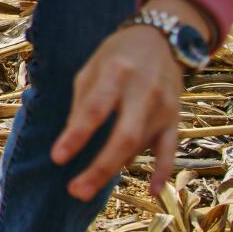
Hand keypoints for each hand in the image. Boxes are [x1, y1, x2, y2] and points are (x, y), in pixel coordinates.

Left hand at [51, 23, 188, 201]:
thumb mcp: (91, 69)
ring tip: (85, 188)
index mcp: (116, 73)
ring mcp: (163, 107)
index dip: (76, 135)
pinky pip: (170, 149)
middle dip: (100, 168)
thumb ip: (82, 104)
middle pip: (124, 136)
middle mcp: (144, 91)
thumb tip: (70, 142)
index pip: (95, 109)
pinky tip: (151, 191)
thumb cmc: (116, 56)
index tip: (57, 158)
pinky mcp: (175, 118)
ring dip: (113, 169)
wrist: (161, 40)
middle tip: (75, 192)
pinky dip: (162, 171)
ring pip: (140, 146)